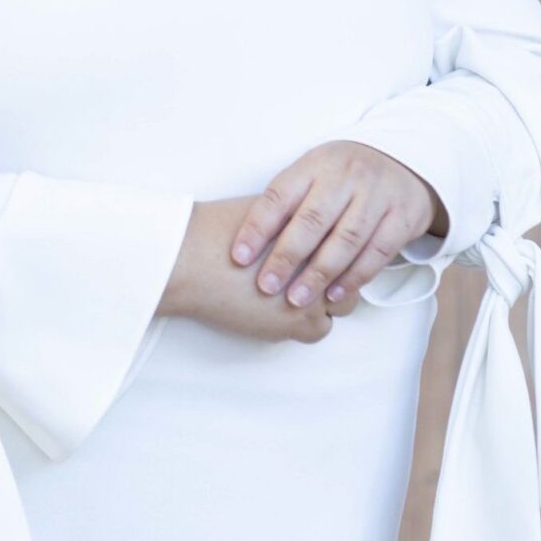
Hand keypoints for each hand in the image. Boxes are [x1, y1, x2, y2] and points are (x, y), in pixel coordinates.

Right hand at [158, 199, 360, 342]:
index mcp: (315, 227)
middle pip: (350, 273)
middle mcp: (323, 258)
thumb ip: (291, 217)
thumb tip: (304, 224)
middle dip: (336, 277)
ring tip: (297, 296)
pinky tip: (283, 312)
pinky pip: (319, 330)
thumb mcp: (263, 210)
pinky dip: (304, 324)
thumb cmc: (215, 231)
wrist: (189, 259)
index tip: (328, 255)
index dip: (338, 250)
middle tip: (314, 277)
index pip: (348, 242)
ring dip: (324, 302)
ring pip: (341, 305)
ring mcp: (314, 291)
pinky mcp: (296, 322)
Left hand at [229, 141, 445, 307]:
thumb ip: (286, 203)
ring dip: (319, 273)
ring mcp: (378, 195)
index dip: (257, 227)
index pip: (280, 195)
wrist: (401, 163)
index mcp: (315, 164)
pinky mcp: (403, 217)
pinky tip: (335, 295)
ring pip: (346, 239)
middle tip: (266, 287)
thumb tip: (245, 244)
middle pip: (313, 219)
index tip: (238, 257)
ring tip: (296, 299)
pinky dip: (355, 276)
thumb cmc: (341, 178)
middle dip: (286, 256)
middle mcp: (346, 176)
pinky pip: (377, 251)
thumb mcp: (312, 175)